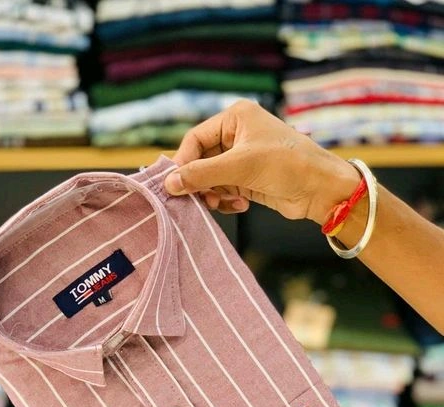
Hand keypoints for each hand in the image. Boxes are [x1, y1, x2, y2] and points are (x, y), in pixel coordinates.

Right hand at [164, 100, 358, 224]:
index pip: (195, 139)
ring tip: (222, 203)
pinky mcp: (248, 180)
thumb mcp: (240, 167)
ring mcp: (242, 159)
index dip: (184, 162)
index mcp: (235, 118)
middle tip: (200, 200)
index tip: (177, 185)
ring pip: (210, 179)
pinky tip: (240, 205)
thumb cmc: (286, 166)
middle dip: (200, 182)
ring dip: (212, 194)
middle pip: (201, 161)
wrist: (320, 190)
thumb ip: (202, 174)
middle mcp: (237, 135)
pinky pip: (223, 190)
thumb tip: (169, 184)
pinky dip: (225, 200)